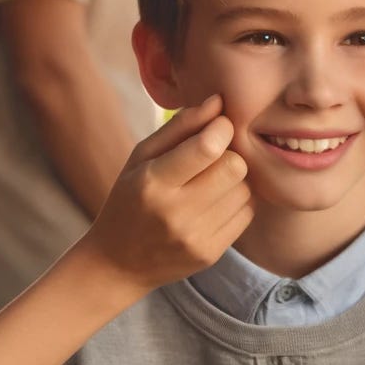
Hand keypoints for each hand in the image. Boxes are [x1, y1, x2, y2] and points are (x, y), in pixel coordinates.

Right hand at [75, 95, 251, 296]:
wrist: (118, 262)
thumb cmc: (129, 197)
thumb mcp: (141, 156)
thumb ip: (180, 125)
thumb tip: (219, 101)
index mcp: (152, 181)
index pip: (207, 147)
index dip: (222, 127)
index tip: (218, 124)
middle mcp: (175, 212)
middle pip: (234, 167)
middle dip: (229, 153)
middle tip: (213, 155)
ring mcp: (196, 238)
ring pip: (245, 189)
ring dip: (232, 179)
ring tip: (207, 182)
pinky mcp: (211, 255)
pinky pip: (246, 213)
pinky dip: (235, 202)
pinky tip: (212, 203)